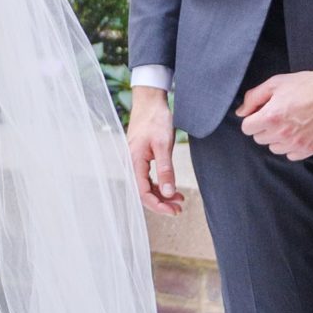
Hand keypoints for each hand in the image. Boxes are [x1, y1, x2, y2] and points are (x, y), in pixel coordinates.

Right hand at [126, 85, 182, 214]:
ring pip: (147, 186)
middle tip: (179, 209)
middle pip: (144, 192)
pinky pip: (148, 177)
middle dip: (161, 203)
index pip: (143, 192)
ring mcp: (136, 160)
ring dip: (162, 195)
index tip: (173, 211)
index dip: (157, 205)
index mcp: (134, 161)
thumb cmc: (156, 119)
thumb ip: (165, 169)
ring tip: (180, 200)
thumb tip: (168, 192)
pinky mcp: (142, 157)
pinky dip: (160, 185)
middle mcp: (132, 163)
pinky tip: (172, 188)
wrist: (150, 101)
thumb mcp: (163, 144)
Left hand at [238, 68, 312, 160]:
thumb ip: (253, 98)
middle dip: (264, 127)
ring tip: (289, 123)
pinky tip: (299, 132)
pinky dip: (292, 146)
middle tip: (278, 115)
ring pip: (274, 148)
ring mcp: (296, 143)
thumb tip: (241, 113)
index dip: (252, 119)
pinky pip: (291, 155)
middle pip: (259, 139)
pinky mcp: (309, 149)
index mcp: (270, 117)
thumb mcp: (275, 83)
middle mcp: (282, 133)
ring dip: (277, 138)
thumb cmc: (305, 85)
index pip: (247, 128)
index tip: (261, 113)